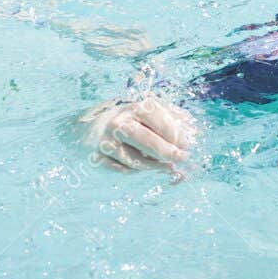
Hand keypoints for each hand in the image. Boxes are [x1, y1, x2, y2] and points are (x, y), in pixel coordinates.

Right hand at [80, 96, 196, 171]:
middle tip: (182, 159)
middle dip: (167, 152)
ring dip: (155, 166)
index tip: (187, 144)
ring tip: (168, 167)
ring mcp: (106, 141)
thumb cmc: (126, 120)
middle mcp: (118, 123)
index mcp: (133, 108)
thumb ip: (170, 117)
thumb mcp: (147, 113)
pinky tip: (148, 168)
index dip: (175, 134)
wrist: (84, 130)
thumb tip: (193, 126)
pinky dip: (138, 170)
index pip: (158, 120)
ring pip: (135, 159)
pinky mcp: (97, 158)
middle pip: (146, 140)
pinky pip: (123, 169)